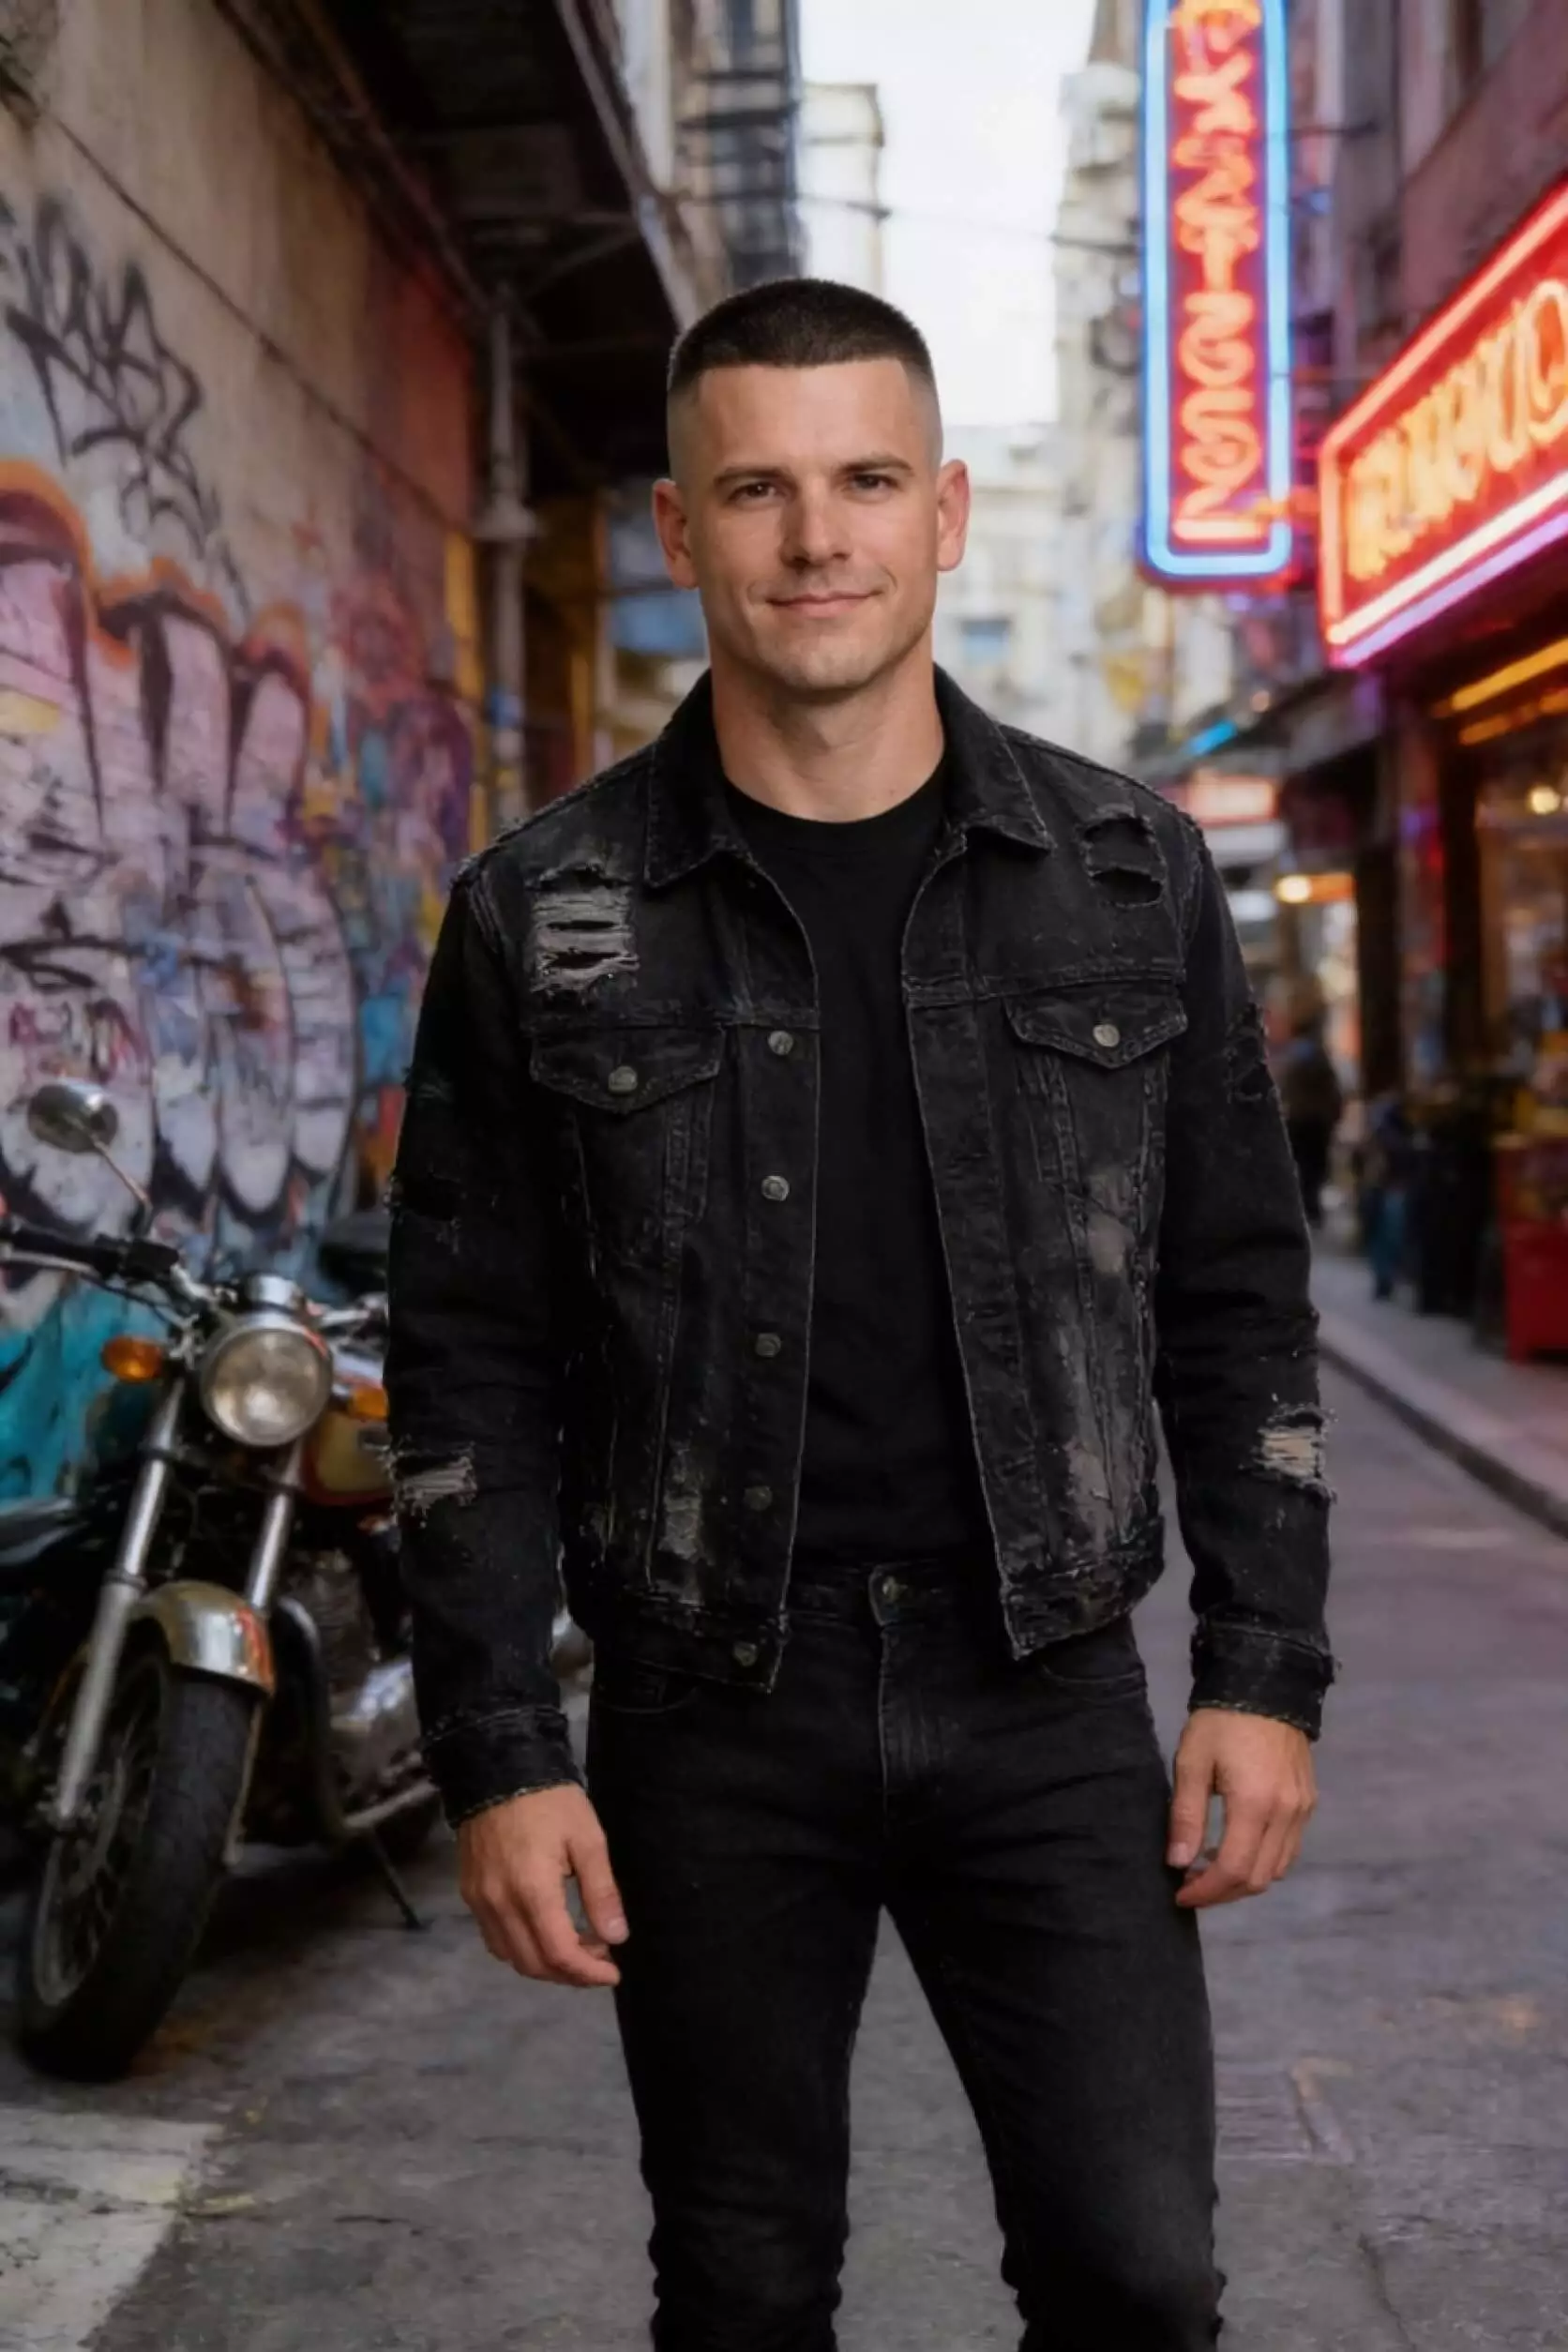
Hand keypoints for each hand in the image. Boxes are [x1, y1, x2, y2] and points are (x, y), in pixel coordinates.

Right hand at [458, 1784, 627, 1986]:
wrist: (498, 1769)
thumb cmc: (550, 1801)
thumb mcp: (588, 1839)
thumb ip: (601, 1892)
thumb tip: (616, 1938)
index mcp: (532, 1891)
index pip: (560, 1954)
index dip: (588, 1973)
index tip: (613, 1973)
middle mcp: (500, 1905)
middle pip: (533, 1964)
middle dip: (570, 1974)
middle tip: (600, 1960)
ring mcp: (480, 1902)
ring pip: (511, 1957)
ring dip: (545, 1964)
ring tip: (577, 1948)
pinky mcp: (470, 1894)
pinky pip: (494, 1939)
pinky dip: (521, 1949)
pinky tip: (544, 1933)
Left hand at [1167, 1709, 1315, 1909]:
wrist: (1265, 1685)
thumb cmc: (1221, 1722)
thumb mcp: (1192, 1762)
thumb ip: (1187, 1815)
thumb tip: (1179, 1863)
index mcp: (1255, 1805)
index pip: (1232, 1869)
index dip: (1206, 1891)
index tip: (1180, 1895)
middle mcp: (1286, 1815)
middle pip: (1258, 1878)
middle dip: (1223, 1892)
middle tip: (1192, 1886)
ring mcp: (1303, 1810)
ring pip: (1277, 1869)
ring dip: (1244, 1880)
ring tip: (1211, 1869)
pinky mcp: (1309, 1803)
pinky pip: (1289, 1850)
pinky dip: (1264, 1862)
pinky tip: (1238, 1848)